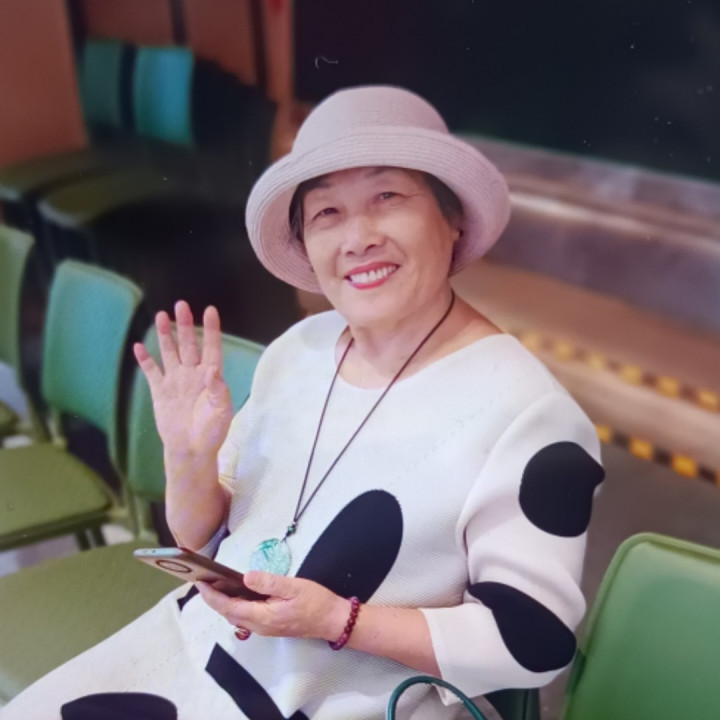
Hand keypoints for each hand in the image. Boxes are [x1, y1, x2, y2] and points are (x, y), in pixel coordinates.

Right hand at [133, 301, 232, 458]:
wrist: (191, 449)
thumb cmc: (212, 432)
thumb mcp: (221, 411)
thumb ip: (218, 390)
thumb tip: (214, 370)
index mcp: (211, 376)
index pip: (212, 347)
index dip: (211, 329)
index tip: (210, 310)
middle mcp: (193, 374)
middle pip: (188, 344)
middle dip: (184, 325)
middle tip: (181, 305)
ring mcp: (176, 380)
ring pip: (170, 352)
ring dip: (165, 335)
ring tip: (162, 316)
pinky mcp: (161, 391)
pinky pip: (152, 371)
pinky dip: (145, 360)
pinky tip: (138, 346)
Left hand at [196, 571, 349, 640]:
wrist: (332, 620)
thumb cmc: (315, 602)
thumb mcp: (293, 587)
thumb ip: (268, 582)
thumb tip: (245, 577)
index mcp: (263, 617)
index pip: (229, 607)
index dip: (212, 596)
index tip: (200, 583)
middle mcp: (260, 626)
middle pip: (229, 613)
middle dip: (213, 598)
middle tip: (204, 579)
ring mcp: (264, 628)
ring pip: (236, 616)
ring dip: (223, 602)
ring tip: (216, 583)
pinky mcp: (270, 625)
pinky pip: (246, 616)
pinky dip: (235, 604)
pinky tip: (237, 592)